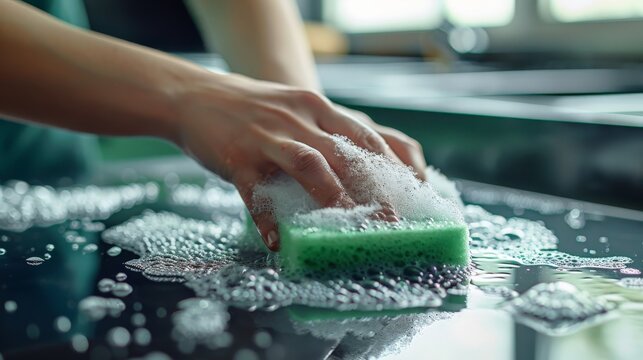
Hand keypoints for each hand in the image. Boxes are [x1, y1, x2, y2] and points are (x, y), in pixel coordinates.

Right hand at [173, 73, 426, 250]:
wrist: (196, 95)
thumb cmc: (254, 109)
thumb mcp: (296, 107)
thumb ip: (326, 130)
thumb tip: (360, 165)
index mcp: (316, 107)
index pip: (366, 136)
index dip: (393, 166)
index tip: (412, 193)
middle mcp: (297, 119)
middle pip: (346, 154)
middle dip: (374, 190)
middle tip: (393, 222)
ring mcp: (267, 138)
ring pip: (309, 165)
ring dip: (333, 198)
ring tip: (349, 229)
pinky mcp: (237, 158)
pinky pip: (255, 192)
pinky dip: (268, 219)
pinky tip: (277, 241)